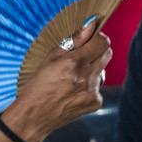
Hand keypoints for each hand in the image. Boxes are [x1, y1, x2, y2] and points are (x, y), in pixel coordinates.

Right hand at [1, 22, 111, 141]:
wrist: (35, 116)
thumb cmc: (38, 85)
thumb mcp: (50, 57)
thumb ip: (74, 40)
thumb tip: (90, 25)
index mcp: (74, 62)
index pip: (102, 42)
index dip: (97, 38)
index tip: (90, 40)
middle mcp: (86, 76)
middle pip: (107, 54)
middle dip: (97, 51)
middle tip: (81, 57)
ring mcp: (93, 91)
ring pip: (103, 70)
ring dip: (92, 70)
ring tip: (73, 78)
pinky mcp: (96, 102)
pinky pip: (99, 86)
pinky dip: (90, 86)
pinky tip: (75, 91)